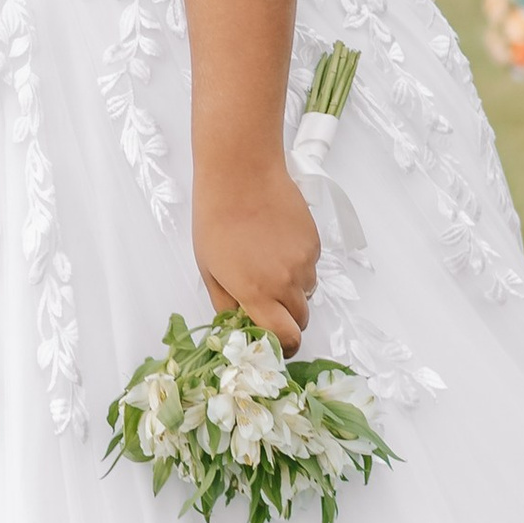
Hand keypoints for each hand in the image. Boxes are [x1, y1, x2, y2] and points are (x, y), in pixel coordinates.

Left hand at [193, 155, 318, 355]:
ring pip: (307, 293)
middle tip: (267, 304)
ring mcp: (304, 262)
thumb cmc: (217, 217)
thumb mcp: (209, 269)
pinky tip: (277, 245)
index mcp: (257, 292)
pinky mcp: (314, 243)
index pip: (285, 338)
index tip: (274, 345)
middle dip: (286, 320)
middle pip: (301, 321)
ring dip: (292, 291)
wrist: (241, 174)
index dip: (282, 347)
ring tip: (268, 265)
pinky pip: (310, 268)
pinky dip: (298, 266)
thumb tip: (236, 325)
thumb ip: (226, 304)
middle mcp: (286, 282)